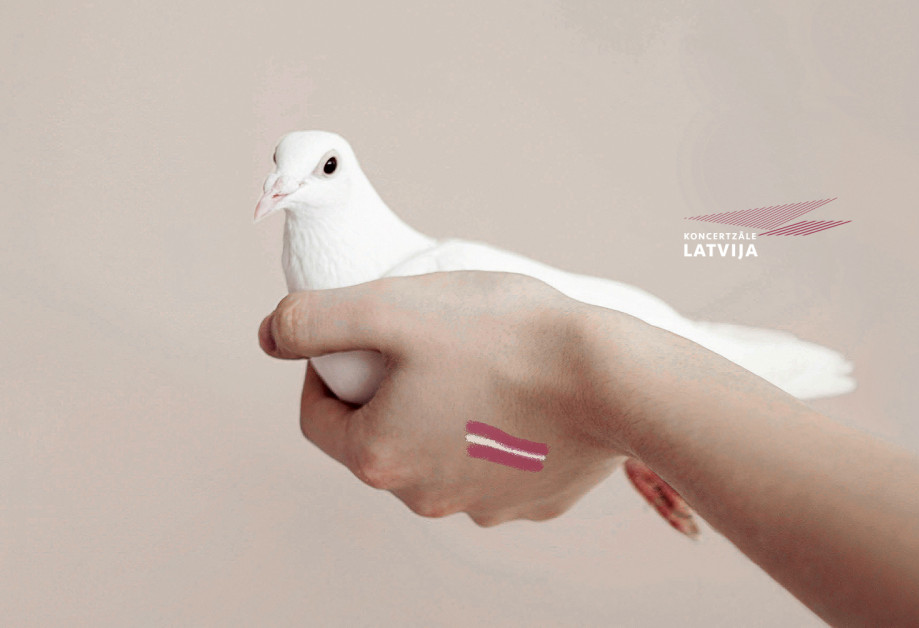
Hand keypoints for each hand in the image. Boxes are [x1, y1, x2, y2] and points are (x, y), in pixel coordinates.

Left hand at [258, 271, 625, 525]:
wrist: (613, 380)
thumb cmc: (504, 338)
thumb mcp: (391, 307)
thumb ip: (316, 319)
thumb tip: (270, 334)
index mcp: (378, 454)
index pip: (317, 416)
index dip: (324, 369)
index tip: (355, 337)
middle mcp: (423, 497)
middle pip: (381, 436)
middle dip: (389, 391)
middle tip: (424, 343)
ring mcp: (482, 506)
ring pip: (439, 454)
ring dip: (443, 413)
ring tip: (481, 364)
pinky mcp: (531, 502)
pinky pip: (496, 466)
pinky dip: (497, 434)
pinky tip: (523, 397)